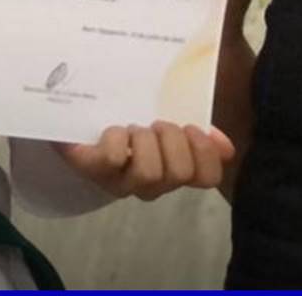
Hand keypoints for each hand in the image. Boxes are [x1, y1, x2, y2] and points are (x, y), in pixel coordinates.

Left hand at [57, 122, 233, 200]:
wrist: (75, 117)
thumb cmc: (126, 120)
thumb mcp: (166, 122)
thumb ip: (197, 132)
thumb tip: (226, 146)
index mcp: (173, 171)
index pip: (208, 178)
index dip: (205, 152)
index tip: (191, 127)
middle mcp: (151, 184)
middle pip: (180, 173)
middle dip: (172, 138)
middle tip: (156, 124)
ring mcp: (122, 182)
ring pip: (150, 171)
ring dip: (144, 140)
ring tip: (133, 128)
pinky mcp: (94, 170)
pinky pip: (115, 159)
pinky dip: (117, 138)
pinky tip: (114, 130)